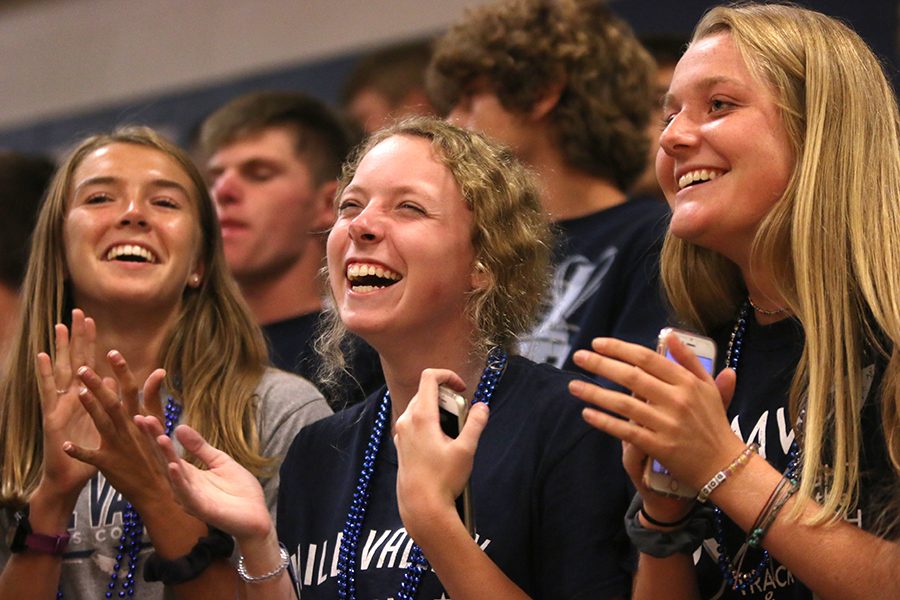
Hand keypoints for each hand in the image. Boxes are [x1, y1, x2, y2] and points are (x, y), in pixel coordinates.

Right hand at [35, 309, 99, 502]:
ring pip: (61, 371)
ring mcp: (60, 405)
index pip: (90, 364)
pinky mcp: (51, 417)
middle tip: (77, 312)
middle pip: (74, 361)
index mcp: (86, 399)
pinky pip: (48, 392)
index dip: (91, 344)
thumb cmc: (92, 454)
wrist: (72, 479)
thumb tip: (116, 379)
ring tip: (59, 325)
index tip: (93, 320)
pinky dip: (44, 374)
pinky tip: (41, 356)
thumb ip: (115, 403)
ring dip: (60, 349)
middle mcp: (71, 398)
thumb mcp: (109, 427)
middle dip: (76, 337)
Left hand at [62, 351, 169, 509]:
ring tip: (77, 393)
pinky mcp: (108, 464)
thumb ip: (153, 397)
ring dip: (90, 408)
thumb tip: (158, 371)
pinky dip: (78, 451)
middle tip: (82, 369)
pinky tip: (65, 444)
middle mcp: (130, 429)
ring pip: (102, 424)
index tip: (112, 352)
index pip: (132, 390)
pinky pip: (90, 457)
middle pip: (113, 403)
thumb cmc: (157, 452)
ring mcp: (119, 446)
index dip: (122, 370)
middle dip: (98, 385)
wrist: (158, 488)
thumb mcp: (159, 423)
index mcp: (140, 418)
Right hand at [134, 419, 273, 544]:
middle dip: (154, 440)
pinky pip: (187, 494)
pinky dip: (179, 480)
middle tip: (141, 419)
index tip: (144, 417)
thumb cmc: (239, 491)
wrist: (257, 517)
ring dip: (166, 457)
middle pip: (165, 460)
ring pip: (174, 475)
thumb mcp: (220, 462)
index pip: (169, 452)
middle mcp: (185, 485)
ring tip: (159, 438)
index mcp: (190, 474)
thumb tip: (179, 426)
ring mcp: (191, 497)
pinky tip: (173, 466)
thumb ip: (200, 447)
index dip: (156, 434)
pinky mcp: (201, 508)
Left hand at [393, 369, 488, 540]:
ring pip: (420, 407)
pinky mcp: (401, 444)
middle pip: (426, 392)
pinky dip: (429, 423)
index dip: (448, 375)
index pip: (429, 377)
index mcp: (421, 416)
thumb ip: (475, 424)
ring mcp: (401, 432)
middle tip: (462, 416)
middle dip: (447, 397)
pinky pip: (415, 422)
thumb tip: (482, 407)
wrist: (421, 506)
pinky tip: (441, 444)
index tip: (462, 389)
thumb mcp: (466, 450)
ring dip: (438, 410)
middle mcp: (406, 420)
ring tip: (454, 433)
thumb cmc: (443, 479)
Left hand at [569, 335, 742, 496]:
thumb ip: (689, 360)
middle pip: (631, 376)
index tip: (598, 343)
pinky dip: (604, 421)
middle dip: (601, 364)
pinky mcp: (659, 446)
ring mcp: (667, 424)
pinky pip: (625, 431)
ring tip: (573, 386)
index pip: (647, 358)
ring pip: (623, 404)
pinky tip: (587, 413)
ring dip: (595, 393)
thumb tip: (670, 335)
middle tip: (578, 356)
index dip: (619, 348)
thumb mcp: (707, 388)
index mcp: (687, 382)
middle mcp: (677, 400)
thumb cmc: (713, 424)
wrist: (724, 466)